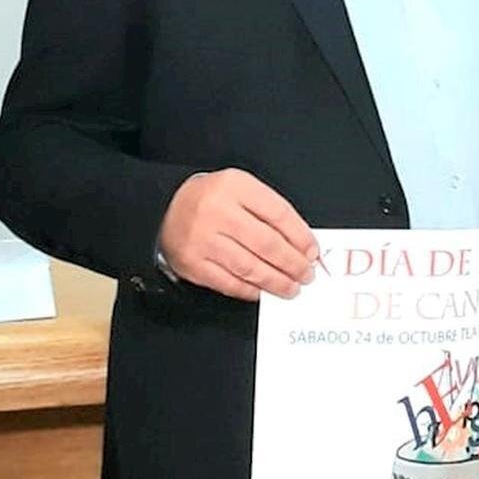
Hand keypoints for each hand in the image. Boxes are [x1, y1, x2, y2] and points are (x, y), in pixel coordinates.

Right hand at [158, 169, 318, 299]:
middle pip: (266, 243)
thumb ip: (269, 210)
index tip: (312, 251)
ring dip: (276, 281)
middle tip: (307, 274)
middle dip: (292, 263)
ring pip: (249, 267)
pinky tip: (264, 291)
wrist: (166, 208)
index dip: (300, 236)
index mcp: (235, 186)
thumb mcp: (241, 188)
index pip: (278, 214)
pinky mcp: (193, 264)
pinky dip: (250, 290)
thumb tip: (300, 243)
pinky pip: (228, 282)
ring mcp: (203, 240)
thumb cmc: (212, 199)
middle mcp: (218, 212)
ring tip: (291, 287)